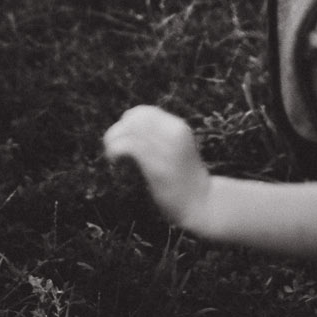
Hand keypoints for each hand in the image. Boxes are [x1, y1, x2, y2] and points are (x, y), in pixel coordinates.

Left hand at [102, 105, 211, 230]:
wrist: (203, 205)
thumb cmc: (186, 181)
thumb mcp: (178, 150)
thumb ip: (161, 138)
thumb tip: (130, 129)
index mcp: (179, 128)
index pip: (146, 112)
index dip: (128, 121)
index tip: (123, 138)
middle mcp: (173, 134)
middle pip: (134, 118)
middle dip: (118, 130)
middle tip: (114, 148)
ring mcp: (166, 149)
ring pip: (129, 129)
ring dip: (113, 140)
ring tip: (112, 156)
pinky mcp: (157, 167)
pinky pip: (128, 147)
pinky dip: (115, 150)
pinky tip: (115, 162)